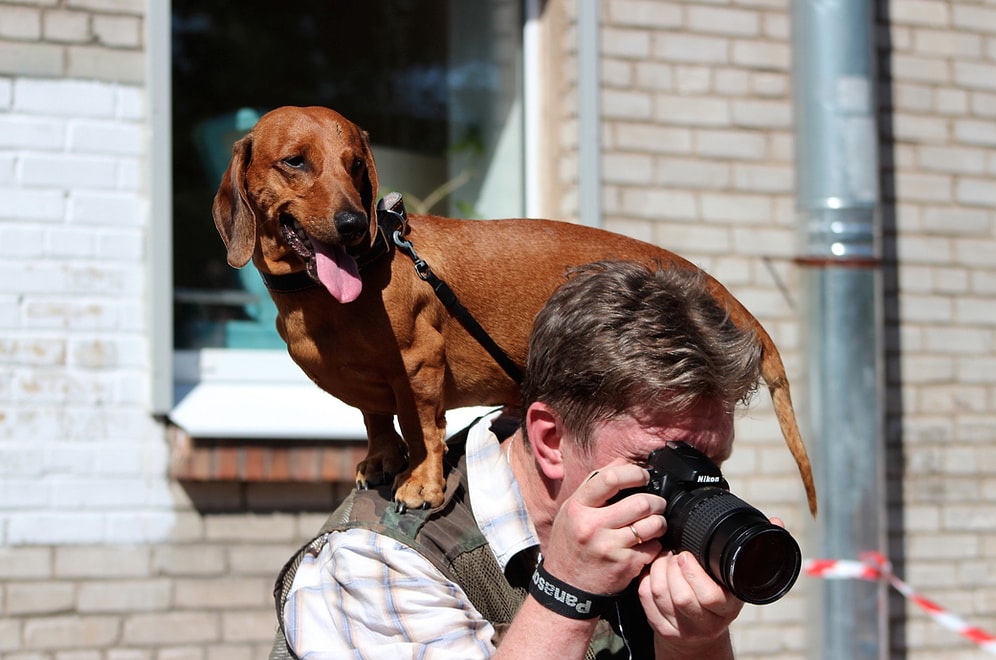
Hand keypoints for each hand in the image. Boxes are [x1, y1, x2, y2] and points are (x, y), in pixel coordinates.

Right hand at [541, 460, 666, 595]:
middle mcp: (592, 526)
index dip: (634, 473)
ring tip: (656, 522)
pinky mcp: (625, 565)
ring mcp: (609, 547)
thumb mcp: (571, 511)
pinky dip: (656, 544)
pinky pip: (653, 547)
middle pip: (640, 502)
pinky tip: (648, 544)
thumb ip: (594, 485)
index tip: (643, 476)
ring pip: (652, 524)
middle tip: (657, 503)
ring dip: (660, 521)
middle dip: (656, 501)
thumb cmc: (570, 545)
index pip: (610, 479)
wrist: (566, 587)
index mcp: (578, 508)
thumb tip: (622, 462)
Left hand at [638, 550, 742, 656]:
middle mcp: (707, 626)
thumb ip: (717, 567)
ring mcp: (683, 631)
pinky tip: (654, 571)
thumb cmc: (714, 598)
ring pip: (660, 594)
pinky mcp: (663, 630)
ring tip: (664, 559)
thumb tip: (696, 540)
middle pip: (681, 596)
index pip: (710, 596)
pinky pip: (646, 598)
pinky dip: (646, 578)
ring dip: (658, 568)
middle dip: (672, 567)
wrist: (702, 633)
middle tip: (674, 555)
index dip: (693, 571)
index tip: (686, 555)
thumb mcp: (726, 584)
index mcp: (727, 610)